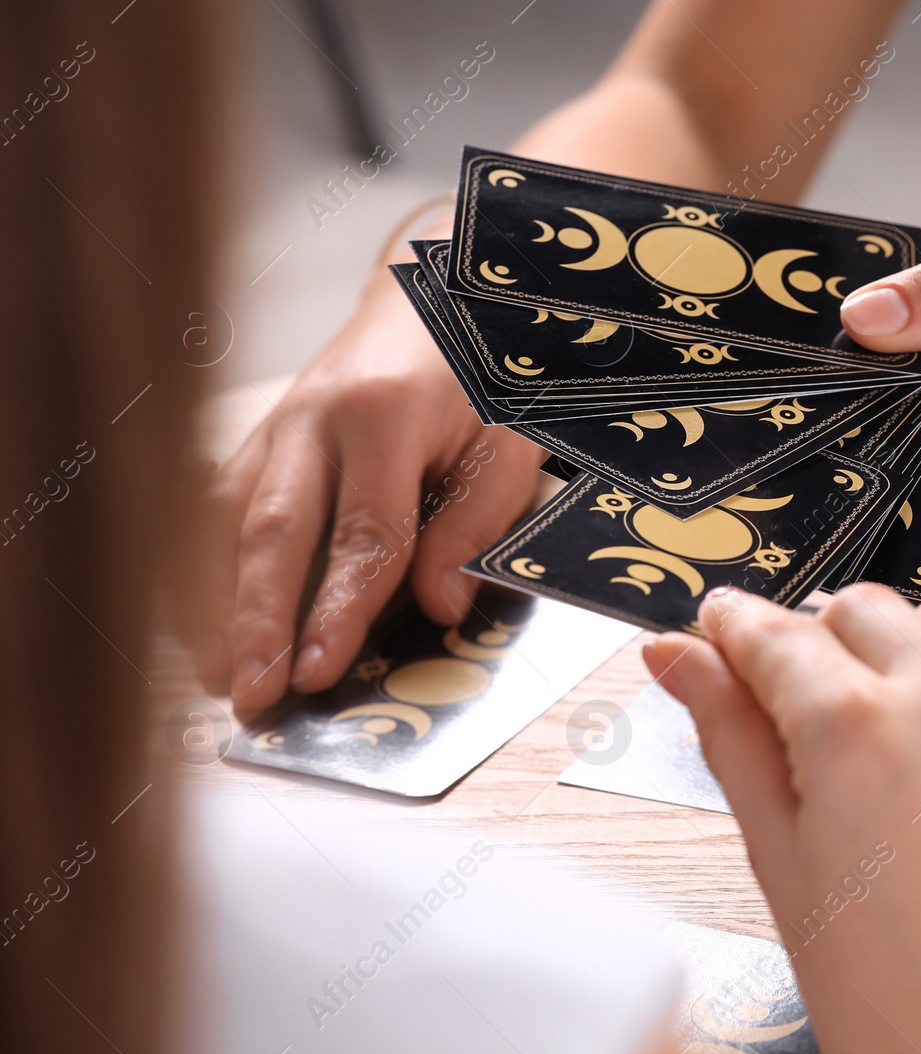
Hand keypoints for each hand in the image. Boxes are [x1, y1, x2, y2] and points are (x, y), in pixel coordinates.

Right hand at [188, 269, 546, 718]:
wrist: (434, 291)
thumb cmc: (482, 370)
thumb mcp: (510, 440)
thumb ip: (476, 522)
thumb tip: (438, 607)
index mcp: (385, 416)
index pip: (362, 534)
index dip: (336, 610)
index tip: (318, 672)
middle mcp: (314, 418)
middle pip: (274, 531)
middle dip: (257, 620)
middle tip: (251, 693)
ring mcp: (277, 423)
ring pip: (230, 521)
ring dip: (221, 601)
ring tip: (221, 675)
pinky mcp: (260, 434)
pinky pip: (219, 505)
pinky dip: (208, 565)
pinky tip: (208, 620)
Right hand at [643, 585, 920, 1053]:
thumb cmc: (890, 1001)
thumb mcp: (780, 860)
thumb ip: (729, 734)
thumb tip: (678, 656)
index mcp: (858, 729)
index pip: (777, 632)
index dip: (737, 626)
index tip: (725, 626)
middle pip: (864, 610)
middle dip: (821, 642)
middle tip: (802, 705)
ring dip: (906, 655)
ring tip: (890, 742)